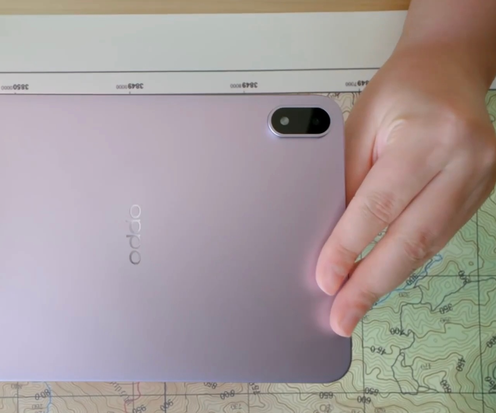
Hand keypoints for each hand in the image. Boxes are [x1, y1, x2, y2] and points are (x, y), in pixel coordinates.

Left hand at [315, 45, 495, 336]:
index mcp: (430, 136)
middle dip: (371, 283)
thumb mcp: (360, 124)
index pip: (380, 204)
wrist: (447, 72)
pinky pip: (439, 236)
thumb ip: (346, 177)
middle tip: (342, 317)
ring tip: (355, 305)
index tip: (325, 279)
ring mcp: (482, 179)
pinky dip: (406, 260)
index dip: (348, 246)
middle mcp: (466, 159)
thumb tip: (325, 235)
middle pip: (412, 237)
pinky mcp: (482, 194)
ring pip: (429, 245)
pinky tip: (380, 277)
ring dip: (387, 278)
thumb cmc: (400, 93)